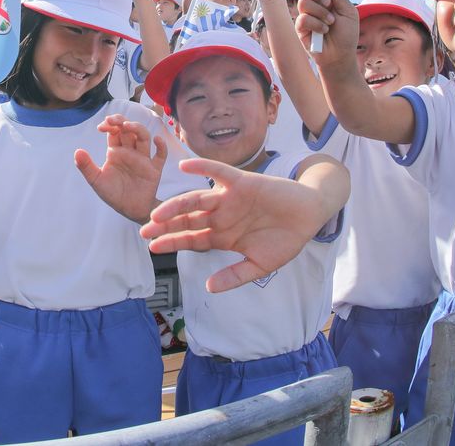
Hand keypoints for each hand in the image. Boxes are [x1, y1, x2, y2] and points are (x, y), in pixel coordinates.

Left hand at [74, 115, 166, 223]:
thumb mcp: (97, 181)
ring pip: (144, 137)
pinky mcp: (154, 169)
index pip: (114, 132)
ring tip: (129, 126)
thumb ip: (86, 167)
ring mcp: (143, 159)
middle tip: (113, 120)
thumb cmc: (113, 194)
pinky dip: (161, 146)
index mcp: (116, 151)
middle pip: (129, 130)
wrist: (130, 210)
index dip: (109, 125)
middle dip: (121, 122)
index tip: (102, 127)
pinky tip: (157, 140)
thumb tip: (77, 151)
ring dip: (138, 129)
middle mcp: (130, 151)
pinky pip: (161, 155)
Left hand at [142, 157, 327, 292]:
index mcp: (223, 236)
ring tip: (158, 214)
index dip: (172, 243)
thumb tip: (210, 288)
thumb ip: (235, 276)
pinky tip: (184, 165)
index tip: (152, 247)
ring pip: (197, 200)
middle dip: (166, 226)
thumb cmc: (285, 239)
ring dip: (176, 206)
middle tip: (144, 231)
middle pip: (187, 220)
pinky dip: (202, 167)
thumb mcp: (259, 265)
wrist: (310, 215)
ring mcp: (229, 199)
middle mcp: (221, 216)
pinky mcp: (242, 183)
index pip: (191, 240)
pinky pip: (219, 172)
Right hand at [294, 0, 357, 68]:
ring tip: (330, 23)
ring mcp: (305, 15)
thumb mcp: (349, 12)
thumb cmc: (347, 34)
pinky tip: (324, 32)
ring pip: (304, 2)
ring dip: (321, 12)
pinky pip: (303, 18)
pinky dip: (317, 24)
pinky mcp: (300, 28)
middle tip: (328, 3)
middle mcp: (313, 4)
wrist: (341, 55)